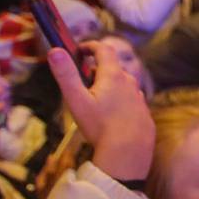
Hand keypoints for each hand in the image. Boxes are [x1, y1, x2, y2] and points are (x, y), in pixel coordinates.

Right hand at [47, 39, 153, 182]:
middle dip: (96, 71)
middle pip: (112, 69)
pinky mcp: (143, 113)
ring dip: (108, 87)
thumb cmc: (100, 126)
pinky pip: (129, 101)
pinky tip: (110, 118)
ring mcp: (139, 98)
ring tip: (94, 103)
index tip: (80, 49)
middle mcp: (130, 82)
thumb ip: (66, 75)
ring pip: (122, 85)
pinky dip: (118, 102)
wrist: (129, 152)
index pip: (104, 49)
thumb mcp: (77, 100)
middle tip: (81, 83)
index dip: (90, 46)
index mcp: (113, 76)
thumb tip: (55, 50)